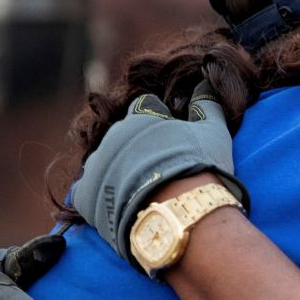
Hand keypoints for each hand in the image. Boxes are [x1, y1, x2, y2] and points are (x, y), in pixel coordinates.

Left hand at [72, 81, 249, 266]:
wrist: (179, 214)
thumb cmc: (200, 168)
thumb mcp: (213, 132)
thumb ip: (206, 104)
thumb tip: (204, 84)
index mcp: (140, 116)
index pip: (144, 106)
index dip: (158, 120)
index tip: (171, 138)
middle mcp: (113, 136)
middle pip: (123, 136)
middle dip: (137, 148)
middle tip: (160, 168)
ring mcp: (96, 165)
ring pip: (105, 162)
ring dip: (119, 171)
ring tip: (143, 191)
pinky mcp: (85, 195)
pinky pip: (87, 191)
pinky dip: (101, 196)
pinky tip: (120, 205)